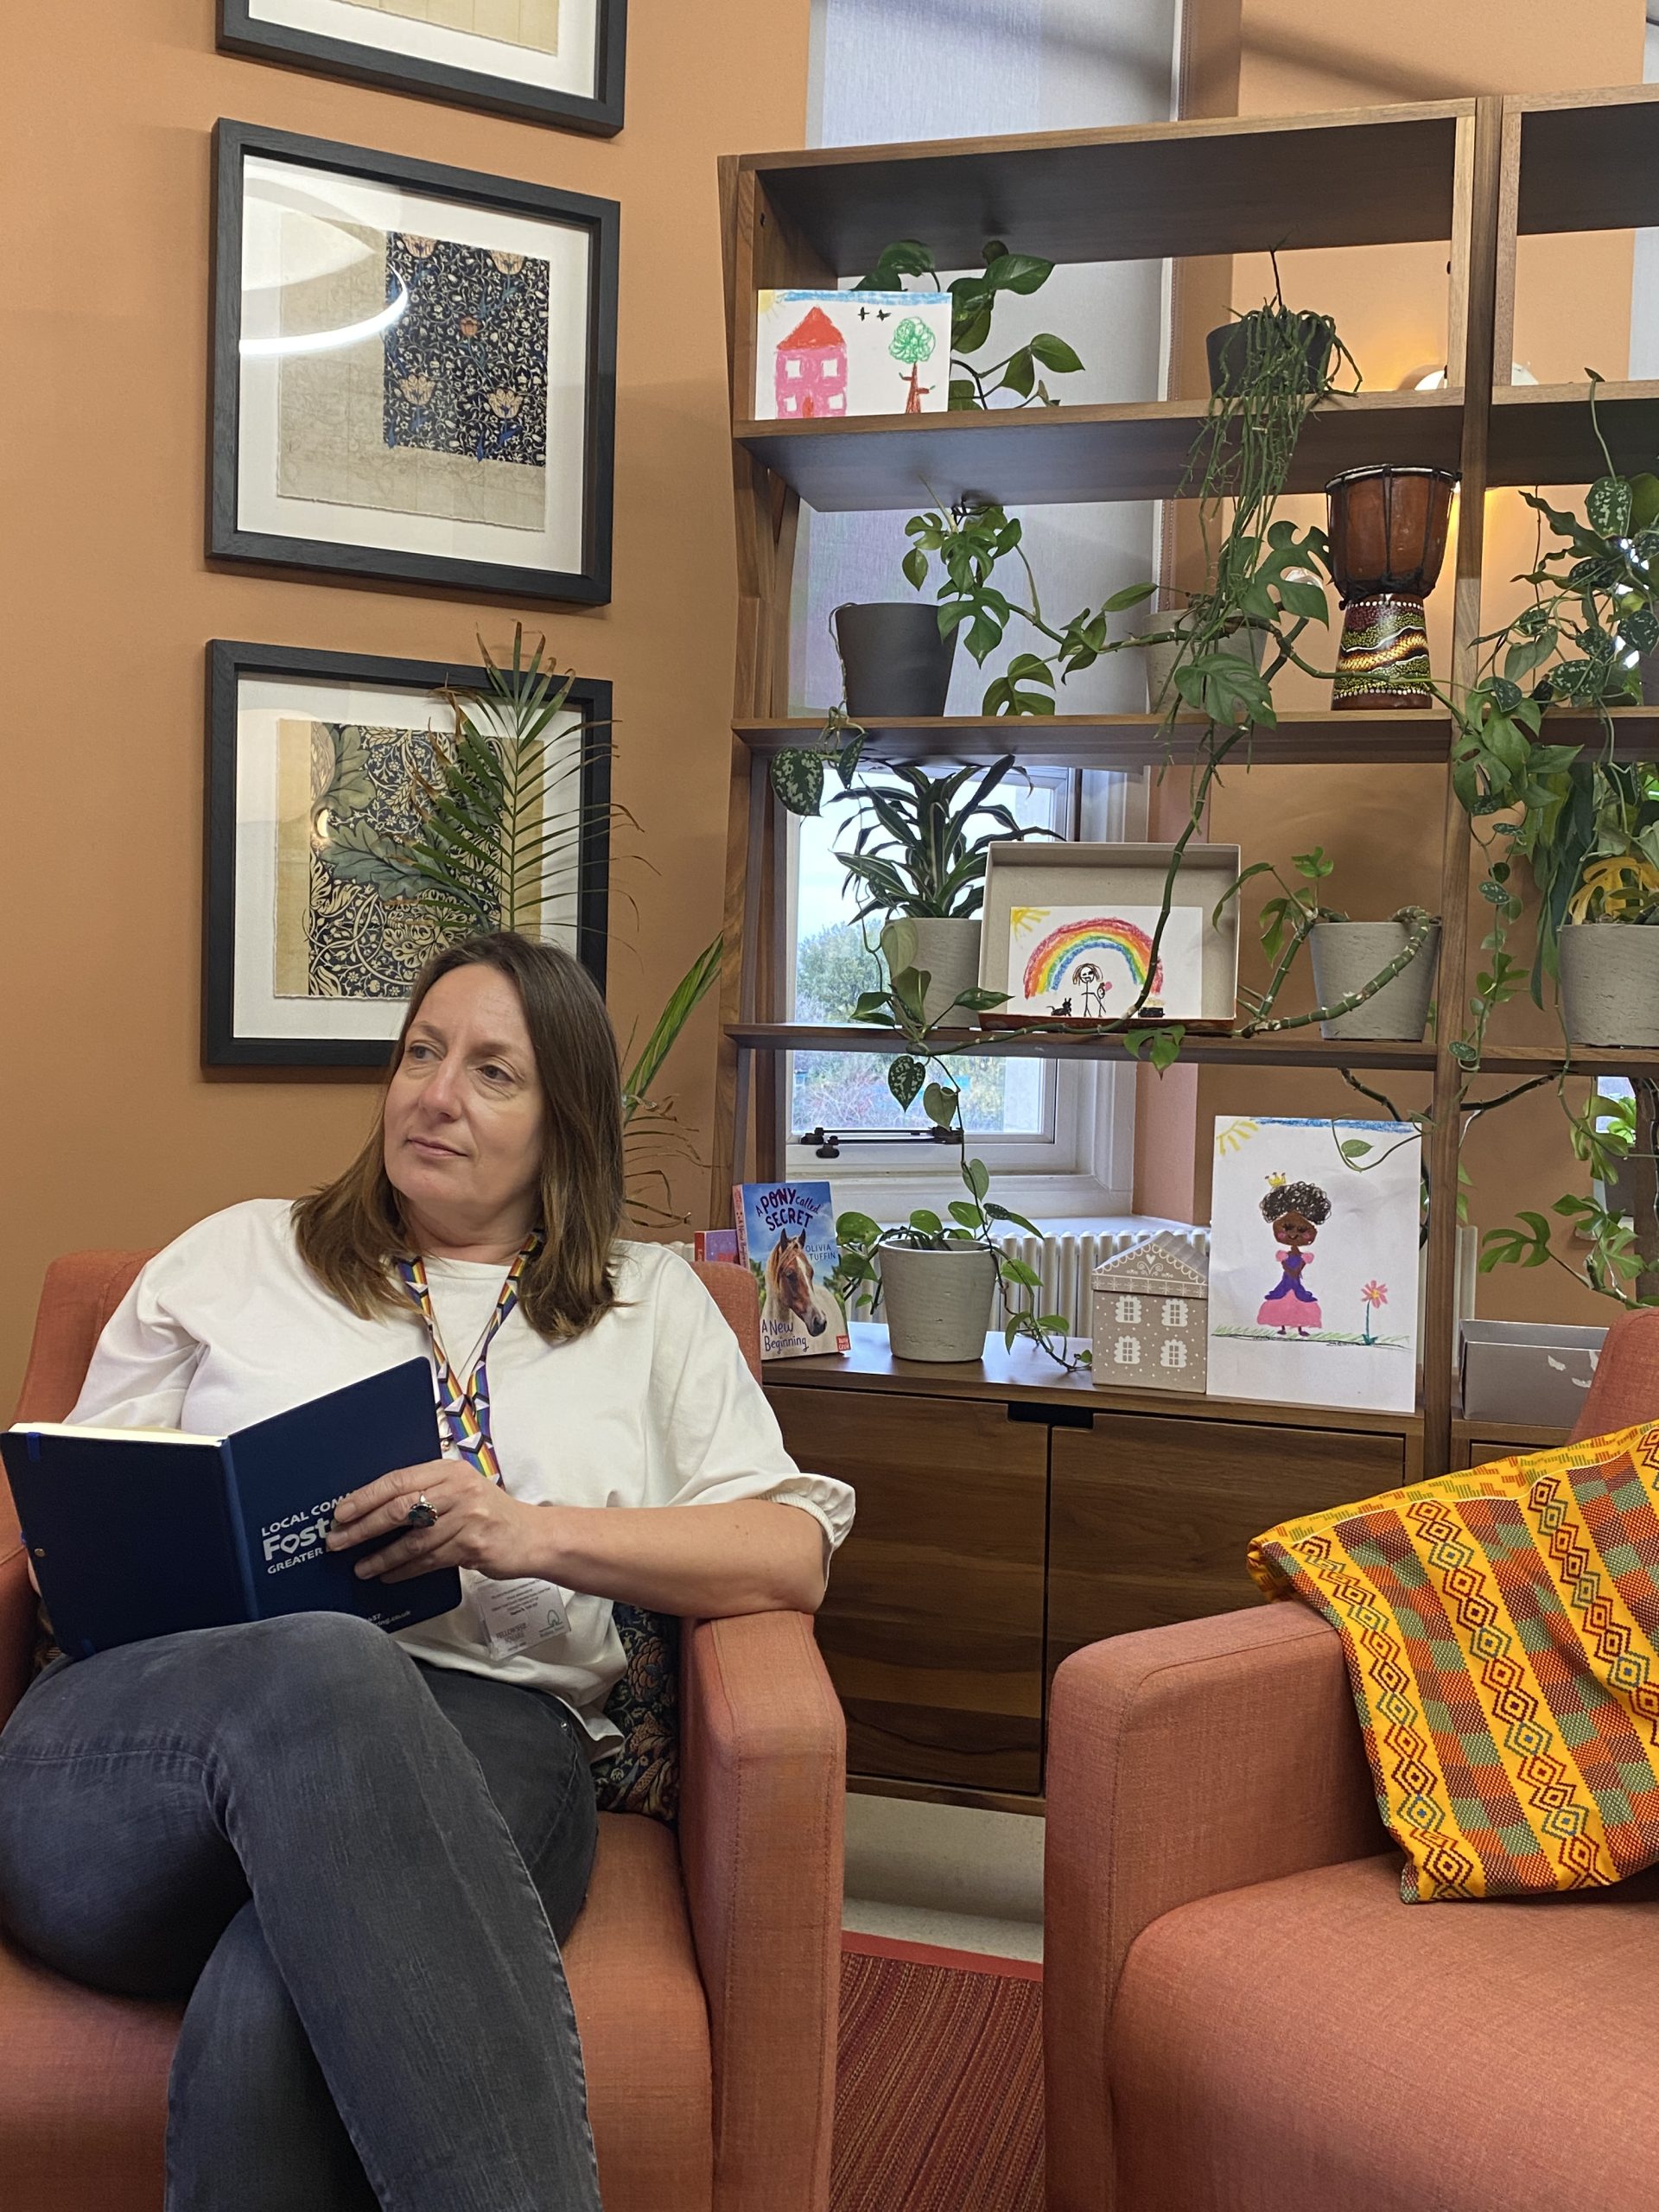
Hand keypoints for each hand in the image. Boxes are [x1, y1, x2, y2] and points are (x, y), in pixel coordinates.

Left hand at [326, 1459, 541, 1584]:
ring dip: (381, 1556)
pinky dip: (404, 1570)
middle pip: (400, 1508)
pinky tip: (388, 1575)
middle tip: (338, 1541)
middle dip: (364, 1526)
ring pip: (413, 1540)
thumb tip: (373, 1508)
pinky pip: (429, 1560)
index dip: (365, 1497)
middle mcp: (458, 1490)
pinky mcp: (473, 1545)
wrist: (531, 1536)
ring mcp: (468, 1517)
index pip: (399, 1480)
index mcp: (449, 1470)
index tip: (341, 1512)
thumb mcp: (460, 1490)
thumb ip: (426, 1492)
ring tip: (360, 1566)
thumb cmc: (489, 1514)